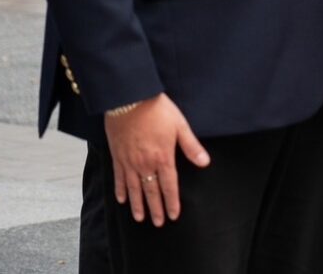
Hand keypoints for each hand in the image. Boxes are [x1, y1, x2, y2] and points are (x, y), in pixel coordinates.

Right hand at [104, 94, 210, 226]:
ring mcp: (129, 161)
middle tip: (157, 224)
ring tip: (140, 218)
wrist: (130, 99)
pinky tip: (122, 199)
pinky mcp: (117, 156)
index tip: (173, 216)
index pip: (169, 185)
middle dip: (155, 209)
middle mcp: (145, 164)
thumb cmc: (158, 111)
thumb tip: (205, 163)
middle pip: (151, 191)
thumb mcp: (180, 126)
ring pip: (133, 188)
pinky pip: (119, 178)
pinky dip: (120, 190)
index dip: (171, 202)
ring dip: (137, 205)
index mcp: (163, 157)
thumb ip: (191, 147)